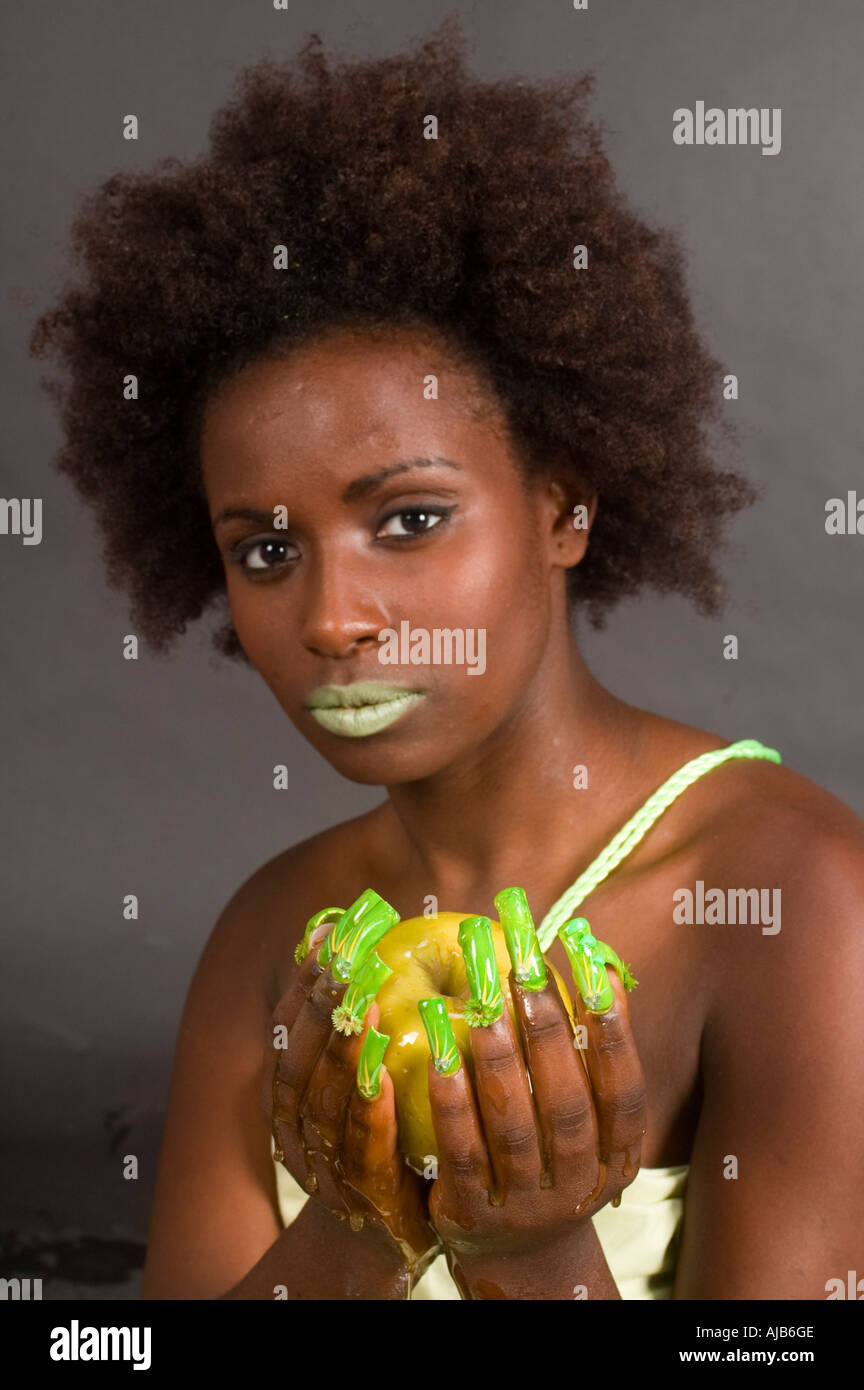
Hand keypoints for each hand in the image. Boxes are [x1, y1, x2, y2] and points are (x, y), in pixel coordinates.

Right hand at [261, 919, 441, 1278]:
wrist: (383, 1236)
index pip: (285, 1032)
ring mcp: (326, 1166)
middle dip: (318, 1007)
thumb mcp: (360, 1080)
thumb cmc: (378, 1142)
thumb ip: (353, 1022)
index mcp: (287, 1097)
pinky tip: (382, 1074)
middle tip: (347, 959)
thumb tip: (351, 938)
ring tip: (363, 1004)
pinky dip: (367, 1110)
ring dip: (340, 1050)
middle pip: (295, 1062)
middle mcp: (295, 1131)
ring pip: (321, 1103)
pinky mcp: (366, 1195)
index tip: (330, 938)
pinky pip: (361, 1148)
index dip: (303, 984)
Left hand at [425, 964, 646, 1262]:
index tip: (596, 970)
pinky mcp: (472, 1212)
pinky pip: (462, 1153)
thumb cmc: (554, 1156)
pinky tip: (440, 1056)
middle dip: (546, 1033)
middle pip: (566, 1105)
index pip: (624, 1092)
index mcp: (617, 1157)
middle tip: (524, 971)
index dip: (615, 1033)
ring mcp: (525, 1205)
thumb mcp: (589, 1116)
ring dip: (497, 1061)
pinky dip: (453, 1104)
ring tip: (481, 1004)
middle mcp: (578, 1184)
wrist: (517, 1251)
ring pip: (514, 1128)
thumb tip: (601, 965)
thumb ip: (592, 1050)